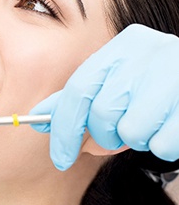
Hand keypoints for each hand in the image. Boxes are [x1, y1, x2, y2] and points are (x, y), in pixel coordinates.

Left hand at [30, 24, 178, 169]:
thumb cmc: (155, 85)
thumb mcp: (117, 82)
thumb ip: (79, 99)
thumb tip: (39, 119)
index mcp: (124, 46)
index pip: (78, 90)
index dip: (64, 129)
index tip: (60, 158)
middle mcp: (147, 53)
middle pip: (102, 113)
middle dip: (104, 136)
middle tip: (117, 135)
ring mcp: (174, 75)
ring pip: (131, 132)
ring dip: (135, 139)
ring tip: (149, 124)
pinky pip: (162, 146)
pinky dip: (161, 146)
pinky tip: (168, 127)